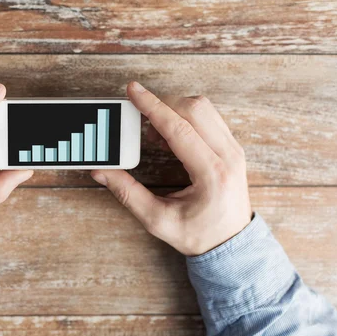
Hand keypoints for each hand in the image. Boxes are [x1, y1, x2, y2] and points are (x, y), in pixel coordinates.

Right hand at [91, 81, 251, 255]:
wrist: (232, 244)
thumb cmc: (199, 235)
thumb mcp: (158, 220)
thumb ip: (128, 194)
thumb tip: (102, 172)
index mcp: (212, 174)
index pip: (179, 128)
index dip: (152, 107)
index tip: (133, 91)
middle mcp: (228, 156)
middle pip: (194, 109)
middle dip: (162, 104)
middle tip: (138, 117)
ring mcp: (234, 150)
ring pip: (204, 108)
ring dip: (174, 110)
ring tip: (153, 133)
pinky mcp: (232, 148)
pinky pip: (209, 118)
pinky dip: (185, 117)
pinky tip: (169, 136)